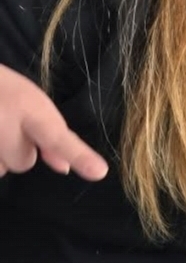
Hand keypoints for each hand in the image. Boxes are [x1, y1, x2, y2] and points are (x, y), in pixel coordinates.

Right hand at [0, 64, 106, 179]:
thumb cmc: (4, 91)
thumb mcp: (31, 103)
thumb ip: (52, 136)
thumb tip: (64, 168)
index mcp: (26, 106)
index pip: (55, 137)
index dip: (77, 155)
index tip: (98, 171)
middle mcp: (2, 122)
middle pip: (24, 162)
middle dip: (17, 150)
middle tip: (6, 125)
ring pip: (1, 169)